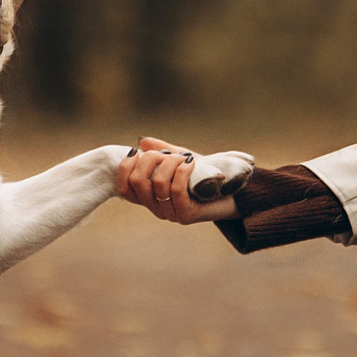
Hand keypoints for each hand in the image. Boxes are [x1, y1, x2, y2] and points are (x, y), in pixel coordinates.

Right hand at [118, 136, 238, 223]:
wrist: (232, 191)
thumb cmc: (204, 174)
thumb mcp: (179, 159)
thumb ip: (161, 150)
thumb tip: (141, 141)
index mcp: (149, 196)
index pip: (124, 187)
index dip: (124, 167)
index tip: (135, 151)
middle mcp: (156, 208)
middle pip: (137, 182)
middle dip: (149, 160)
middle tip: (167, 154)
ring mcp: (170, 213)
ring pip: (158, 183)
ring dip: (170, 163)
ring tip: (184, 157)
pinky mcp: (186, 215)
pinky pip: (176, 190)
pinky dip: (182, 171)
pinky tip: (191, 163)